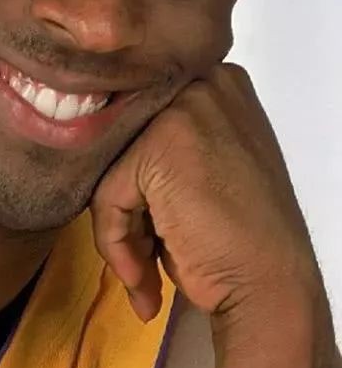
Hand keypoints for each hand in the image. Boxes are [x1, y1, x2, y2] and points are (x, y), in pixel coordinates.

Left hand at [89, 61, 322, 329]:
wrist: (268, 285)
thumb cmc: (238, 242)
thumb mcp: (205, 173)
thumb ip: (165, 151)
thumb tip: (98, 152)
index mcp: (216, 83)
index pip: (140, 123)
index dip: (132, 181)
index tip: (139, 230)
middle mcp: (203, 83)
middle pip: (121, 144)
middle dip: (126, 208)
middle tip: (144, 261)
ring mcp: (184, 109)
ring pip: (110, 172)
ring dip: (122, 235)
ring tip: (146, 277)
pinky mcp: (159, 146)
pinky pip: (107, 198)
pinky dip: (117, 246)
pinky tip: (144, 279)